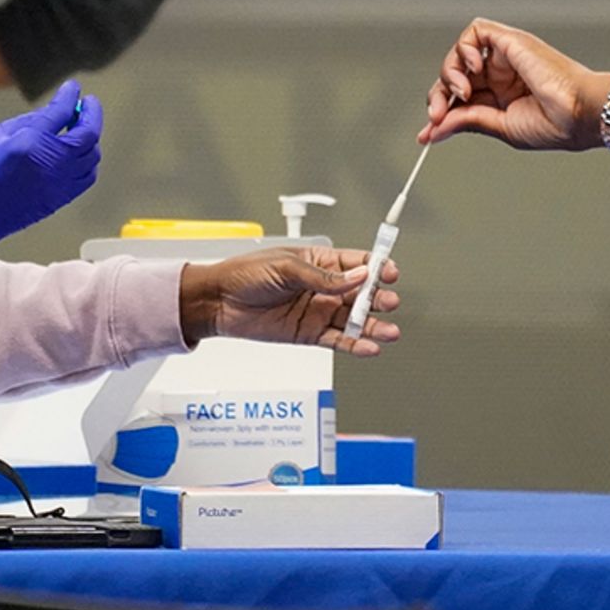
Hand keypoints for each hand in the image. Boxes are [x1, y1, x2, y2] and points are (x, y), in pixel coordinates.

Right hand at [0, 80, 101, 275]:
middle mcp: (51, 162)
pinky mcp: (61, 198)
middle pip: (88, 134)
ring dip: (91, 138)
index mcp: (30, 142)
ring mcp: (59, 183)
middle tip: (88, 104)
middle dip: (91, 115)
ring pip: (92, 156)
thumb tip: (52, 113)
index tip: (73, 88)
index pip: (62, 112)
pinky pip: (87, 177)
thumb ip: (26, 122)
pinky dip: (89, 161)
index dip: (70, 96)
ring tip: (82, 127)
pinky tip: (79, 153)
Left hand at [179, 248, 401, 356]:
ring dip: (374, 326)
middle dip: (378, 299)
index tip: (389, 273)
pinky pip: (338, 340)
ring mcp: (319, 312)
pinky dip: (355, 345)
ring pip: (354, 320)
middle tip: (388, 302)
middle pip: (361, 294)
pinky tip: (369, 347)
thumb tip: (357, 277)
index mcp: (320, 262)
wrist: (219, 301)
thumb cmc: (246, 275)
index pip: (357, 264)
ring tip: (390, 332)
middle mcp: (324, 287)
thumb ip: (323, 277)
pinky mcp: (310, 334)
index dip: (376, 268)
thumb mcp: (286, 267)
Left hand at [418, 18, 609, 150]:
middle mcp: (500, 75)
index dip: (441, 111)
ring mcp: (504, 57)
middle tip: (438, 114)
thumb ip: (467, 122)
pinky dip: (464, 48)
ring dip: (449, 74)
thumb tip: (434, 130)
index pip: (458, 98)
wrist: (578, 114)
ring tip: (463, 93)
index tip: (429, 132)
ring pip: (459, 53)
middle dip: (439, 95)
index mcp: (500, 97)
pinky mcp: (510, 41)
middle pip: (453, 75)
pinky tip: (472, 69)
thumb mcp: (500, 127)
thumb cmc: (554, 123)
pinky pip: (476, 31)